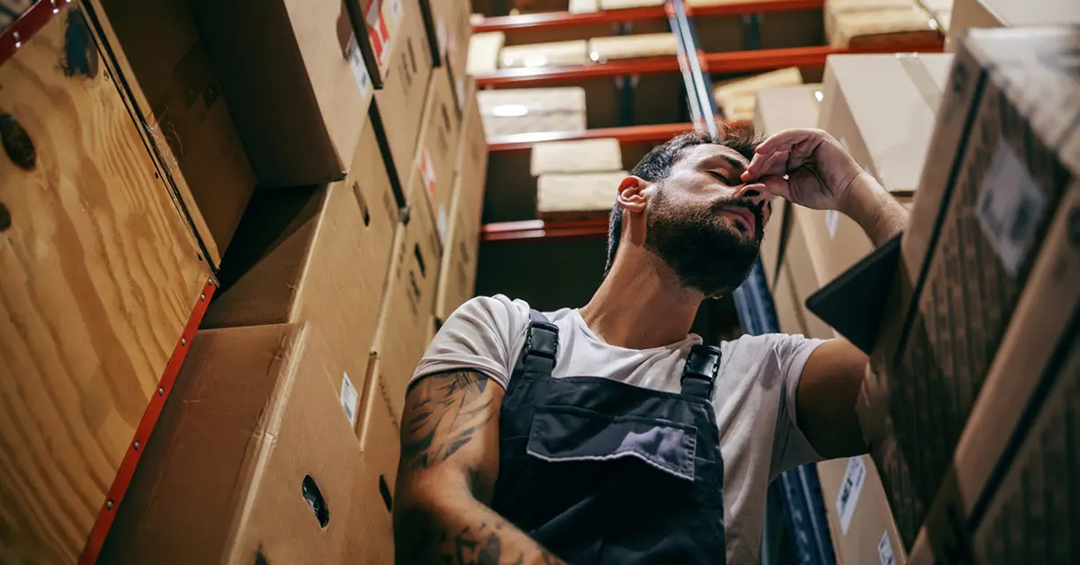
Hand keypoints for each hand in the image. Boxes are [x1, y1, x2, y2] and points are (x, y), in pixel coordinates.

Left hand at [741, 128, 865, 211]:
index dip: (757, 170)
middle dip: (758, 163)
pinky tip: (762, 150)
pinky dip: (775, 141)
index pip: (771, 163)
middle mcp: (799, 150)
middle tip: (747, 175)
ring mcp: (806, 142)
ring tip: (753, 167)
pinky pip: (789, 135)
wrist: (845, 193)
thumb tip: (754, 182)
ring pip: (778, 143)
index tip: (744, 180)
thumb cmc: (823, 193)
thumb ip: (774, 183)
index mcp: (794, 163)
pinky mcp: (814, 136)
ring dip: (763, 154)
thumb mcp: (791, 189)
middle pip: (772, 152)